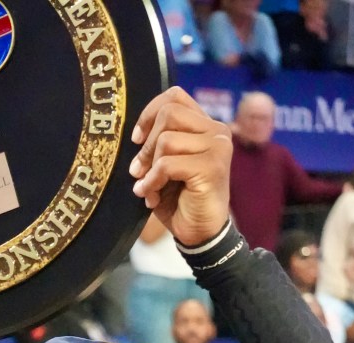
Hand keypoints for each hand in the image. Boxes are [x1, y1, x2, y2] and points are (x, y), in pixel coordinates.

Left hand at [129, 87, 231, 247]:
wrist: (200, 234)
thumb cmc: (180, 201)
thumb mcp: (166, 166)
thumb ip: (158, 144)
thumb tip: (136, 134)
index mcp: (205, 126)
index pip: (175, 97)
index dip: (149, 113)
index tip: (136, 139)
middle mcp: (216, 130)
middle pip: (169, 113)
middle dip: (147, 144)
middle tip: (138, 170)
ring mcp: (217, 146)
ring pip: (166, 139)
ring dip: (149, 167)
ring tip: (149, 187)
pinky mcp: (212, 166)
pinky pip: (168, 163)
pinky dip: (153, 181)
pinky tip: (152, 197)